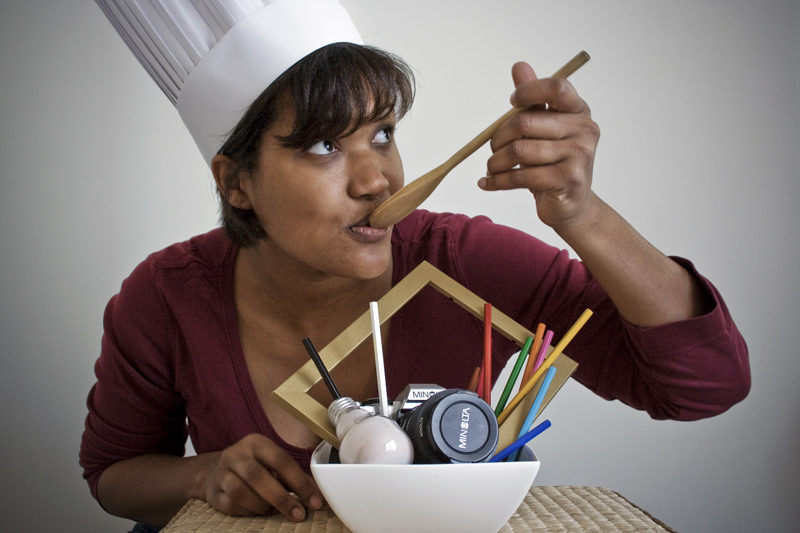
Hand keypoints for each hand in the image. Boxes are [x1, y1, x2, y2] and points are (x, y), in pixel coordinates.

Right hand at [202, 433, 323, 520]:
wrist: (214, 471)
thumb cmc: (254, 466)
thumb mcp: (273, 463)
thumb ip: (294, 477)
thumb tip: (318, 496)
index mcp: (256, 443)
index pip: (281, 461)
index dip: (300, 483)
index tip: (315, 502)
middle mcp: (236, 454)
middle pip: (257, 476)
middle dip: (281, 498)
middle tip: (298, 514)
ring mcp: (222, 473)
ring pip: (240, 492)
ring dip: (262, 506)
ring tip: (274, 511)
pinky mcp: (213, 493)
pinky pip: (231, 506)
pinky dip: (248, 512)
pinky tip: (258, 511)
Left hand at [480, 62, 599, 229]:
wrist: (572, 205)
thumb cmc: (555, 164)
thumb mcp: (545, 129)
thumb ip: (534, 99)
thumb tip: (519, 66)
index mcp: (579, 111)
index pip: (557, 88)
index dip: (530, 91)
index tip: (512, 102)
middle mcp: (584, 130)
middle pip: (526, 122)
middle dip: (499, 136)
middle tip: (493, 148)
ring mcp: (579, 156)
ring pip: (519, 151)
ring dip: (496, 162)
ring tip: (492, 167)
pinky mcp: (567, 180)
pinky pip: (521, 176)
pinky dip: (497, 181)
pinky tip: (487, 183)